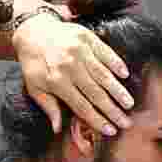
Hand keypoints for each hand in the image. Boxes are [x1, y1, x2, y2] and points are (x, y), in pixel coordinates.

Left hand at [12, 14, 132, 135]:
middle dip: (112, 110)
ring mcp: (80, 51)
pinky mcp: (87, 38)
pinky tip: (125, 75)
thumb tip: (57, 129)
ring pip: (103, 75)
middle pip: (96, 93)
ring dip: (118, 91)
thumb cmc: (33, 62)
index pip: (81, 106)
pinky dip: (116, 64)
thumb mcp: (34, 86)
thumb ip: (48, 106)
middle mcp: (69, 67)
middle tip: (126, 122)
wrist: (32, 31)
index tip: (110, 130)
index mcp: (56, 81)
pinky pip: (106, 53)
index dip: (97, 120)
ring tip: (129, 103)